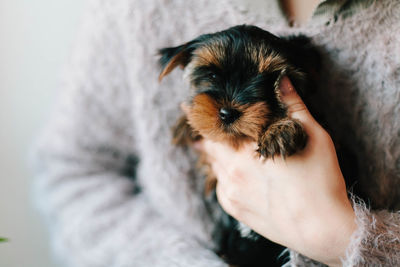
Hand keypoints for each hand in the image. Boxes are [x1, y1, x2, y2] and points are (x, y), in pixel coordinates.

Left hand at [197, 77, 355, 265]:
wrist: (322, 229)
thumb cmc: (320, 180)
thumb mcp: (313, 136)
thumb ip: (293, 105)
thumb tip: (282, 78)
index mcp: (247, 148)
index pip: (212, 126)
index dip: (200, 114)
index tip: (189, 105)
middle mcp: (232, 169)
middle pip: (207, 145)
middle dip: (204, 133)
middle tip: (200, 121)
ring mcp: (231, 191)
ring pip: (213, 165)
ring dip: (214, 153)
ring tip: (217, 143)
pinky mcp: (234, 208)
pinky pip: (220, 185)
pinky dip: (222, 174)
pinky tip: (233, 170)